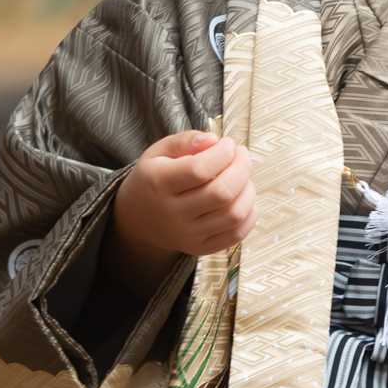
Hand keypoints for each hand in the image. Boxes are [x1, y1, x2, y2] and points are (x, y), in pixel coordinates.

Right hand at [103, 130, 254, 295]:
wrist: (138, 219)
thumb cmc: (153, 179)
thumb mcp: (158, 152)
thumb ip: (184, 141)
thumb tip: (213, 140)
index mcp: (160, 183)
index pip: (199, 169)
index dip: (222, 153)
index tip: (227, 143)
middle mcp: (173, 213)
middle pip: (221, 193)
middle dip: (241, 168)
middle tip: (241, 155)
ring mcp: (188, 234)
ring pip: (233, 215)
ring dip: (248, 190)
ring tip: (243, 176)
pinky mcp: (200, 247)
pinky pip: (235, 235)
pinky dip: (249, 215)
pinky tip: (244, 198)